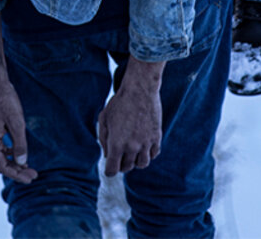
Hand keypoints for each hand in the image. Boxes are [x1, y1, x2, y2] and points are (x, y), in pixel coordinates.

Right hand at [0, 72, 37, 183]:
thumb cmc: (5, 99)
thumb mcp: (17, 122)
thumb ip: (20, 144)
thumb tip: (23, 162)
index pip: (2, 166)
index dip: (17, 175)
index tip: (31, 178)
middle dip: (16, 170)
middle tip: (32, 175)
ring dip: (11, 162)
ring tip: (27, 166)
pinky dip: (6, 152)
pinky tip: (17, 151)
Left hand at [97, 58, 163, 175]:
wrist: (140, 89)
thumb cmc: (119, 102)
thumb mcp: (104, 119)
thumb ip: (104, 139)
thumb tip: (108, 155)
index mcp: (117, 144)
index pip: (112, 171)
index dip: (109, 170)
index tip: (110, 164)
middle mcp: (132, 147)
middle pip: (127, 168)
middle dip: (121, 163)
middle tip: (120, 153)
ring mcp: (146, 143)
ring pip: (142, 164)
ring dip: (136, 160)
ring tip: (132, 150)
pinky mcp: (157, 137)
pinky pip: (154, 154)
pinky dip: (148, 153)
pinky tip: (143, 144)